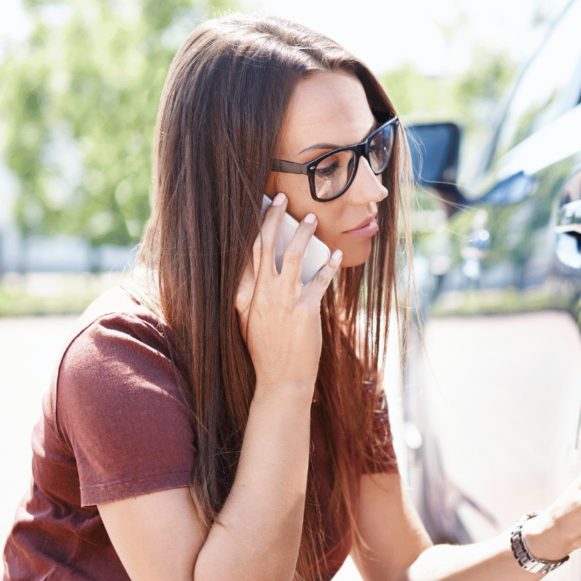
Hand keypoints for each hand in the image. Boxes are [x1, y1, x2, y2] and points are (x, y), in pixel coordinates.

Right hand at [234, 193, 342, 391]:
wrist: (280, 381)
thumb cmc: (265, 351)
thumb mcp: (246, 322)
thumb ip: (246, 294)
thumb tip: (253, 267)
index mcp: (243, 296)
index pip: (246, 253)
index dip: (252, 227)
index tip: (259, 207)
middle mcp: (261, 294)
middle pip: (265, 246)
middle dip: (274, 218)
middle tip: (283, 198)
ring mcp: (284, 301)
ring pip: (294, 256)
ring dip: (304, 233)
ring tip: (311, 218)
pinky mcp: (306, 311)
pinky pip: (319, 279)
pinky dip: (329, 264)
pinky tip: (336, 254)